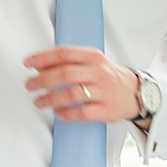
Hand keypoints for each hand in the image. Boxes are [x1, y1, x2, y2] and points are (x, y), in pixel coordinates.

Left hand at [23, 46, 139, 122]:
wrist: (138, 92)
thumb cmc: (109, 77)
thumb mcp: (92, 62)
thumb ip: (68, 62)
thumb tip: (39, 65)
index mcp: (93, 57)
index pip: (64, 53)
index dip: (43, 58)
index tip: (28, 63)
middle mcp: (99, 72)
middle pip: (65, 74)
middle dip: (43, 80)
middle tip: (30, 85)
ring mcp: (104, 92)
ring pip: (72, 94)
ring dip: (51, 98)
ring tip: (39, 101)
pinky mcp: (107, 110)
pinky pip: (82, 113)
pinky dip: (66, 113)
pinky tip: (57, 112)